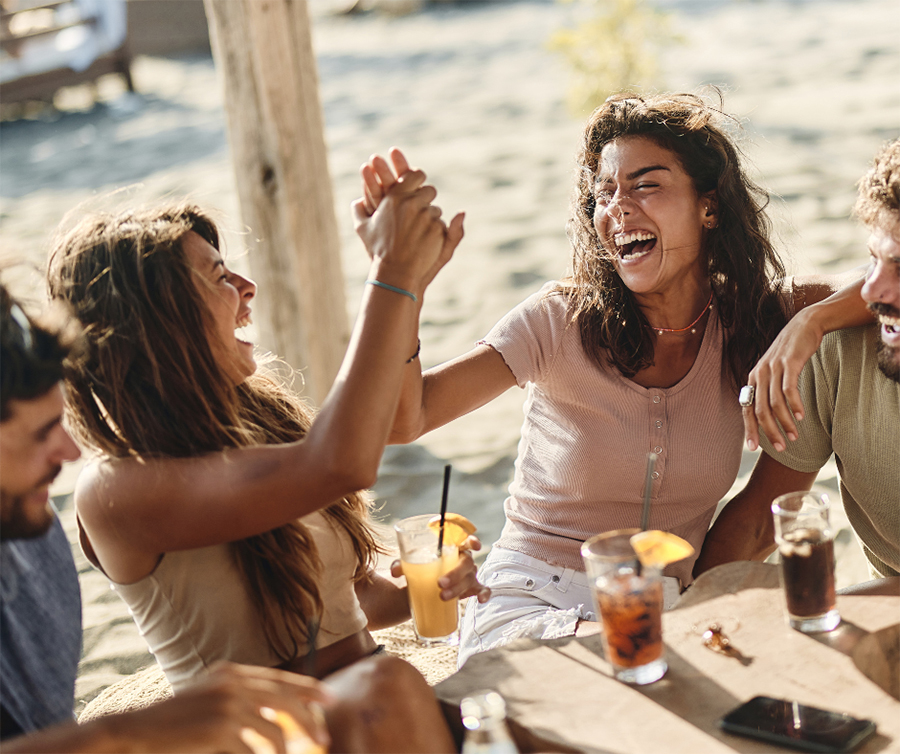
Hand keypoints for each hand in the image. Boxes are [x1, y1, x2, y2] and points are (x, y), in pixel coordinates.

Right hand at [109, 662, 332, 752]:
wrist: (137, 732)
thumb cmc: (175, 722)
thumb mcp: (210, 698)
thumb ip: (241, 698)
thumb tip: (278, 713)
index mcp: (232, 673)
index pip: (281, 679)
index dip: (308, 690)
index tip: (330, 700)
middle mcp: (233, 684)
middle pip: (285, 701)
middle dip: (309, 720)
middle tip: (325, 737)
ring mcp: (226, 707)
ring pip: (272, 733)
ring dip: (283, 752)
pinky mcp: (219, 731)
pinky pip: (252, 752)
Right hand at [353, 148, 463, 297]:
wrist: (395, 273)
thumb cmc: (377, 250)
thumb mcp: (362, 229)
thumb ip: (358, 209)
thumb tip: (356, 200)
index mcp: (395, 197)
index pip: (416, 175)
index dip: (419, 180)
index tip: (418, 187)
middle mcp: (412, 203)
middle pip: (430, 191)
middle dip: (426, 201)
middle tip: (419, 214)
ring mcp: (427, 216)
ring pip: (436, 210)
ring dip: (431, 219)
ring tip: (418, 236)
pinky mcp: (437, 229)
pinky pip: (442, 225)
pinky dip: (437, 233)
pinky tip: (426, 244)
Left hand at [390, 535, 490, 604]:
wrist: (422, 587)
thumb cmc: (420, 569)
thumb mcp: (410, 565)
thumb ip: (401, 564)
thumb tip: (396, 571)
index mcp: (451, 548)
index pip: (464, 539)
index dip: (471, 541)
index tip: (472, 545)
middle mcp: (463, 560)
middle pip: (466, 562)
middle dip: (455, 573)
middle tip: (439, 583)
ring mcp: (468, 575)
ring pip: (469, 579)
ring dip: (458, 588)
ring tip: (442, 596)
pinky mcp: (470, 589)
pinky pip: (481, 589)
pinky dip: (484, 594)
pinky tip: (481, 600)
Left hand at [743, 308, 822, 451]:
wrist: (804, 325)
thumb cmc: (790, 353)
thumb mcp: (774, 371)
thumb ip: (769, 390)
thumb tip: (767, 415)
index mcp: (753, 378)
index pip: (746, 409)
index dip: (749, 429)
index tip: (754, 448)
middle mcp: (759, 374)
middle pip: (759, 410)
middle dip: (769, 431)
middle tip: (780, 448)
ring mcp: (773, 368)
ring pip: (775, 403)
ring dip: (785, 422)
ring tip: (794, 436)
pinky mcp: (789, 363)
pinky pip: (789, 389)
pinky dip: (794, 405)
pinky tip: (801, 417)